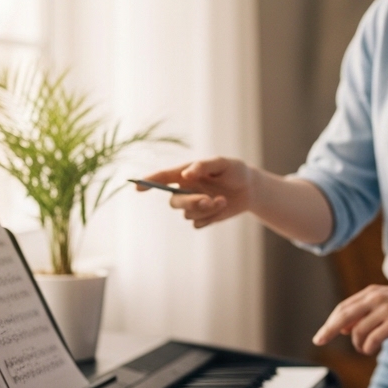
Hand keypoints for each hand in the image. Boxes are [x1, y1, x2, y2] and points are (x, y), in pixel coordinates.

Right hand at [137, 157, 253, 227]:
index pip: (162, 178)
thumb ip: (203, 166)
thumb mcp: (222, 163)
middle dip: (190, 202)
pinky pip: (198, 223)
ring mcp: (193, 205)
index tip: (137, 186)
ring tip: (223, 200)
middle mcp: (185, 190)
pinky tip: (222, 207)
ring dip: (207, 209)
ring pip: (188, 214)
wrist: (250, 189)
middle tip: (208, 200)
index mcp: (185, 173)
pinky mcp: (202, 217)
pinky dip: (211, 218)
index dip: (148, 182)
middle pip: (174, 202)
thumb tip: (185, 175)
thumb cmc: (234, 171)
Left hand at [313, 283, 387, 354]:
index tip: (321, 334)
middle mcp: (376, 298)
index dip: (330, 322)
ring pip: (358, 331)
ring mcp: (386, 310)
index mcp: (373, 292)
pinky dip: (368, 348)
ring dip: (357, 344)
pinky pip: (373, 339)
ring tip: (365, 349)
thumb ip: (367, 311)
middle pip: (343, 316)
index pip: (343, 308)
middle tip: (319, 341)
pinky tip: (372, 350)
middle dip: (328, 330)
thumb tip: (344, 328)